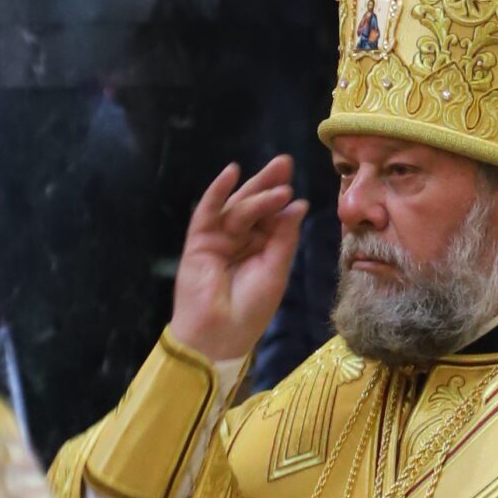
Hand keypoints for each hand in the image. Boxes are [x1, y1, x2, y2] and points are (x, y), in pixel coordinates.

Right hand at [169, 158, 307, 362]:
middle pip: (253, 206)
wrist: (219, 335)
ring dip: (255, 193)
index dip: (281, 202)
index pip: (271, 219)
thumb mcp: (275, 271)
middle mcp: (239, 241)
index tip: (295, 188)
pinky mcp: (199, 241)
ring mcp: (218, 239)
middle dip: (268, 184)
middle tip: (284, 162)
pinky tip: (230, 173)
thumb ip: (284, 237)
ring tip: (277, 181)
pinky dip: (217, 192)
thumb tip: (298, 205)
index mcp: (259, 250)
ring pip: (237, 209)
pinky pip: (208, 212)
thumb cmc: (250, 310)